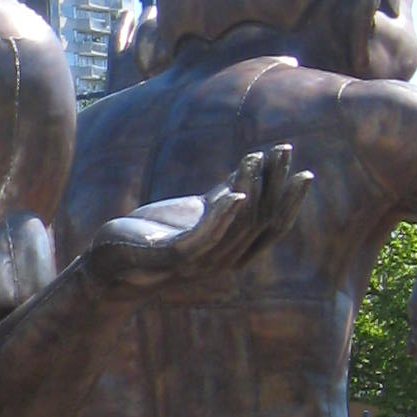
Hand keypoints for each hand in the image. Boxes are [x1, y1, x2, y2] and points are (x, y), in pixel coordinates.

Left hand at [82, 144, 310, 297]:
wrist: (111, 261)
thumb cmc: (155, 235)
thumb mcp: (196, 212)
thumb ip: (224, 195)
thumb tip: (254, 167)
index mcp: (232, 251)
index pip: (272, 227)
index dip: (291, 202)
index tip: (305, 172)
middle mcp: (222, 262)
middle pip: (260, 224)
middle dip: (276, 187)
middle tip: (285, 153)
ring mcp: (199, 264)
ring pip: (236, 228)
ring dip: (249, 190)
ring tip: (256, 158)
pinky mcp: (173, 258)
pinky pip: (205, 238)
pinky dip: (222, 216)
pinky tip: (234, 194)